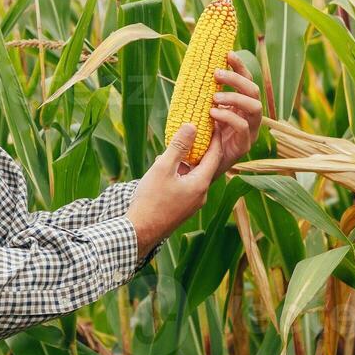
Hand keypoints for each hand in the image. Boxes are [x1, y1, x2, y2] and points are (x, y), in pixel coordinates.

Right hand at [126, 122, 224, 256]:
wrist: (139, 232)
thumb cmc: (151, 200)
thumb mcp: (163, 168)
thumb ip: (178, 146)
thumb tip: (192, 126)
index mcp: (201, 183)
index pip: (215, 155)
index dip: (214, 138)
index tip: (211, 123)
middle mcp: (201, 194)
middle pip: (206, 166)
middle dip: (202, 148)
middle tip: (197, 131)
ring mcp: (192, 203)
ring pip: (195, 176)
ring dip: (189, 161)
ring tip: (180, 146)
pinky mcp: (183, 208)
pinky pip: (187, 185)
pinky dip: (182, 173)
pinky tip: (168, 167)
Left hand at [208, 51, 262, 175]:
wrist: (196, 166)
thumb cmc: (198, 135)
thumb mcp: (199, 110)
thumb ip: (201, 93)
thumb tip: (192, 67)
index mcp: (241, 105)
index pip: (246, 80)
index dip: (240, 66)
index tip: (227, 53)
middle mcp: (250, 116)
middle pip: (254, 90)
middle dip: (237, 79)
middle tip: (216, 73)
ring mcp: (250, 131)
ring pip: (254, 106)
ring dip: (234, 97)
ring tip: (214, 97)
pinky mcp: (244, 146)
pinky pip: (243, 127)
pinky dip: (228, 116)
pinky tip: (213, 113)